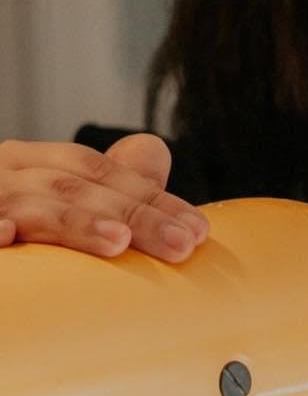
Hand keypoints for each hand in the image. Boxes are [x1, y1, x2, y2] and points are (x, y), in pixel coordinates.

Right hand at [0, 133, 207, 261]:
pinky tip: (5, 237)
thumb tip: (154, 149)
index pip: (104, 174)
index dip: (154, 199)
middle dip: (135, 215)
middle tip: (181, 246)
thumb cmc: (9, 224)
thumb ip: (103, 184)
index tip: (199, 232)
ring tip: (117, 243)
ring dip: (74, 221)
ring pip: (31, 204)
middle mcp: (5, 172)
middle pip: (78, 186)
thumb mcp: (55, 202)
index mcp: (33, 166)